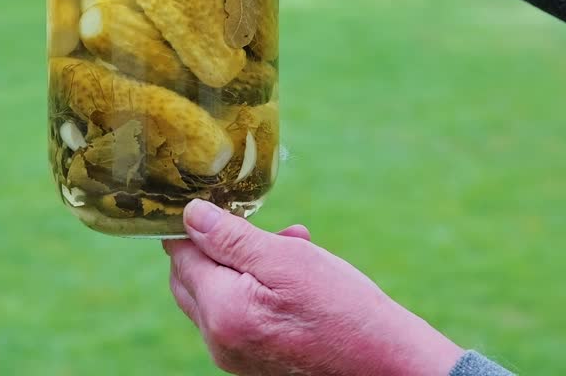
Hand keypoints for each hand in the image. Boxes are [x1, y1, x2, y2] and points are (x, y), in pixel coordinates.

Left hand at [164, 200, 463, 375]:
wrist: (385, 364)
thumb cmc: (342, 309)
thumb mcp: (286, 260)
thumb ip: (230, 238)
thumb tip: (189, 213)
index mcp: (221, 311)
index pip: (180, 254)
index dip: (201, 224)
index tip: (229, 205)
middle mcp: (218, 340)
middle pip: (191, 277)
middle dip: (223, 246)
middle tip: (272, 231)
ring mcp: (233, 355)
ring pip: (217, 294)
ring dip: (245, 265)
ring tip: (294, 247)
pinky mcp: (252, 362)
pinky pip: (237, 316)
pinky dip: (255, 291)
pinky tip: (294, 278)